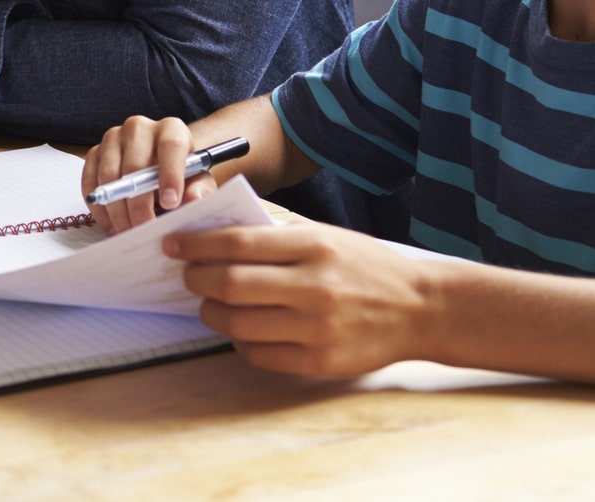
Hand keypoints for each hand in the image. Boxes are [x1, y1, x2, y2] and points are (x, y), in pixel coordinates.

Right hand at [83, 115, 217, 234]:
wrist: (159, 167)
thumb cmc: (182, 175)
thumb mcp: (198, 182)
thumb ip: (199, 190)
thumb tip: (193, 199)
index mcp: (171, 129)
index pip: (171, 146)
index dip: (170, 175)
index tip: (171, 204)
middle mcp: (139, 127)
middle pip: (134, 165)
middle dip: (138, 204)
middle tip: (144, 230)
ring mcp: (112, 138)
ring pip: (108, 176)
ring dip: (117, 210)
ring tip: (128, 231)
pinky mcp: (94, 152)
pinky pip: (90, 182)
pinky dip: (99, 207)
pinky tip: (112, 225)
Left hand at [169, 223, 434, 375]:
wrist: (421, 308)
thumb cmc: (366, 265)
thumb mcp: (326, 234)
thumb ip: (276, 234)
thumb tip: (215, 233)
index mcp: (314, 246)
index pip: (237, 243)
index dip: (195, 244)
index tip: (173, 245)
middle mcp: (313, 286)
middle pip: (230, 285)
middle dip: (197, 280)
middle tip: (188, 276)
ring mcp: (316, 328)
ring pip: (237, 324)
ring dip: (211, 313)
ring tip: (210, 303)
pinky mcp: (319, 361)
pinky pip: (258, 355)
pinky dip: (239, 342)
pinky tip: (241, 329)